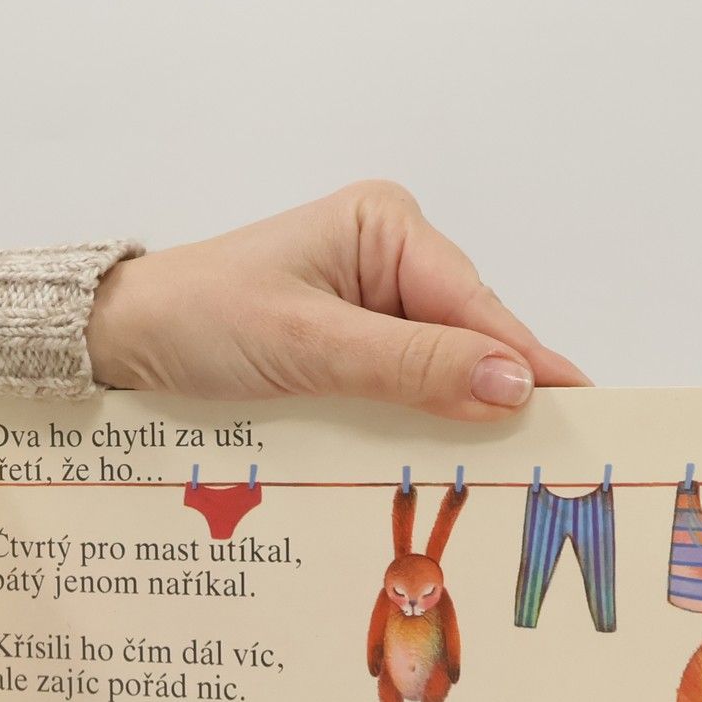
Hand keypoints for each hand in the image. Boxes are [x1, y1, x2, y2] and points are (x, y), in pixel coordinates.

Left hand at [87, 181, 588, 419]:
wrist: (121, 341)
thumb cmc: (199, 319)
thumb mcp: (308, 345)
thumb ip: (412, 365)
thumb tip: (513, 383)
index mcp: (388, 226)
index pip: (476, 306)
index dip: (524, 366)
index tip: (580, 415)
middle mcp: (391, 256)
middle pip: (467, 340)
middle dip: (490, 398)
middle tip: (545, 465)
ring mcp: (373, 305)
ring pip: (439, 372)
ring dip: (452, 418)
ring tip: (500, 475)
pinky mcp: (352, 348)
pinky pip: (404, 389)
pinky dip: (415, 424)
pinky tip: (436, 462)